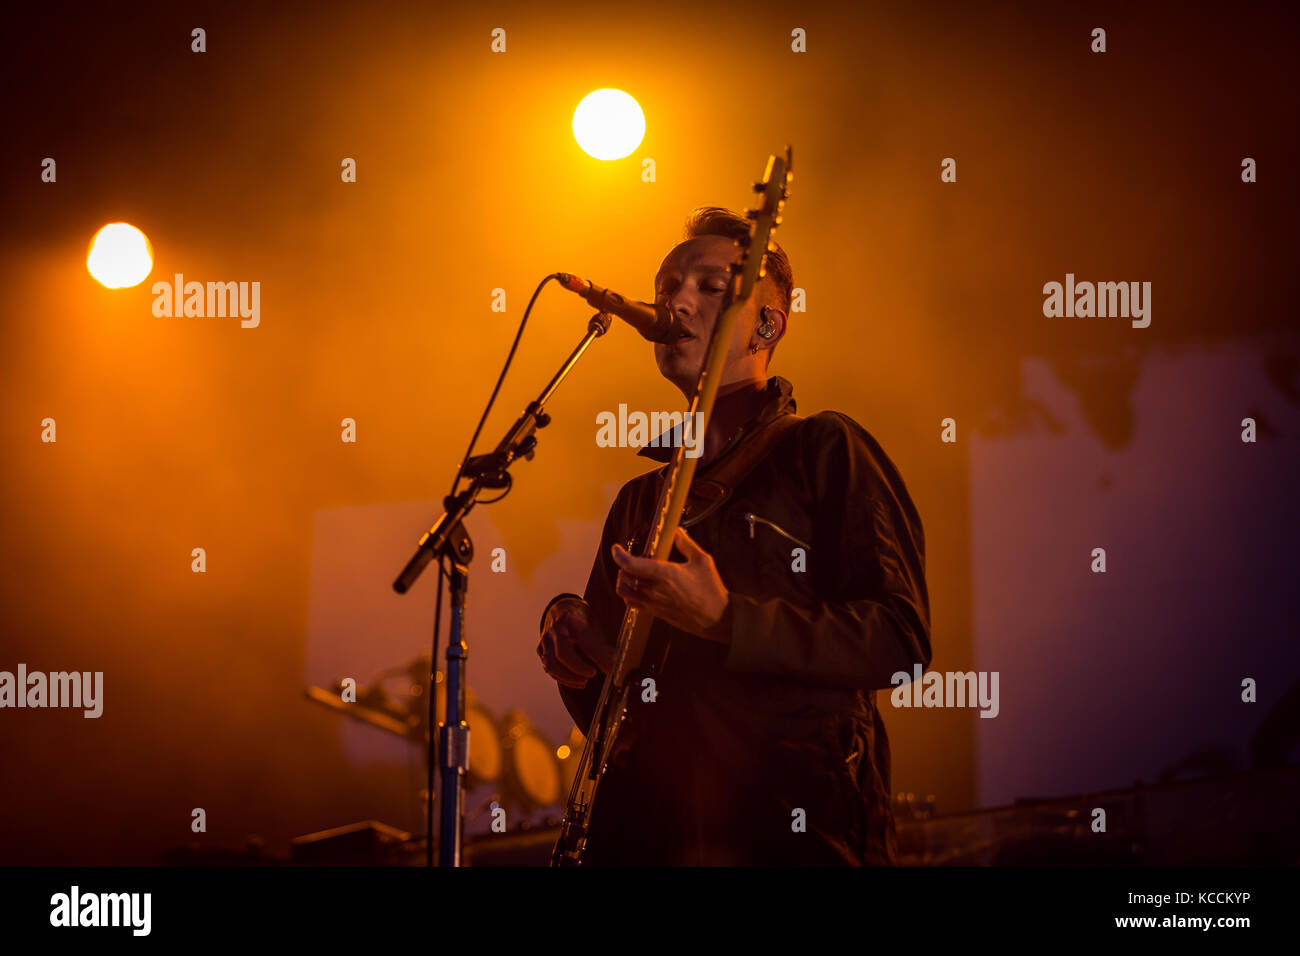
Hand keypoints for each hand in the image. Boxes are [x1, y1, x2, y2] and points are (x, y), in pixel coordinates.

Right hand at [537, 597, 613, 688]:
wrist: (565, 614)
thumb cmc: (582, 622)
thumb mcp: (595, 630)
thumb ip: (601, 649)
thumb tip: (611, 669)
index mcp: (569, 619)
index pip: (580, 639)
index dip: (593, 655)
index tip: (604, 666)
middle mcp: (554, 629)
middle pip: (561, 653)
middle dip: (577, 668)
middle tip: (593, 673)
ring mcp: (545, 641)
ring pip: (551, 664)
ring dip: (568, 677)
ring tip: (585, 681)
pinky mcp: (541, 652)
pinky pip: (549, 669)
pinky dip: (564, 679)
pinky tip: (579, 683)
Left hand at [612, 526, 730, 640]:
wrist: (717, 618)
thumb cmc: (711, 589)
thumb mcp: (703, 561)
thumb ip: (686, 544)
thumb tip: (677, 531)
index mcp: (664, 574)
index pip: (631, 564)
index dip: (619, 555)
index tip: (616, 548)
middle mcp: (654, 590)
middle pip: (624, 576)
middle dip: (625, 563)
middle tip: (640, 558)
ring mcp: (653, 603)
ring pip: (623, 591)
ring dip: (623, 579)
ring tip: (634, 573)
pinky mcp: (655, 613)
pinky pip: (632, 603)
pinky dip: (628, 594)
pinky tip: (639, 587)